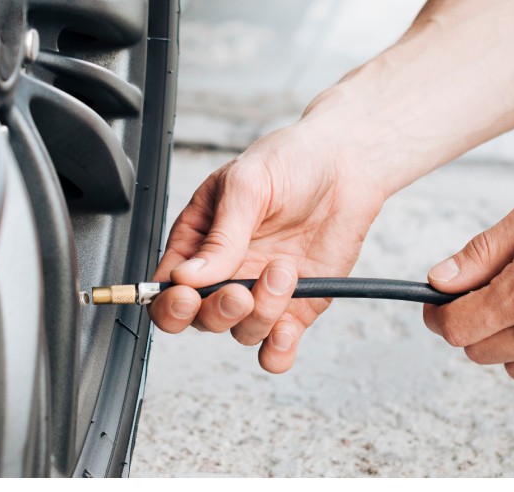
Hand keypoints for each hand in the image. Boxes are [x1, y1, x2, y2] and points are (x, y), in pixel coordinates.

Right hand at [149, 121, 385, 372]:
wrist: (347, 165)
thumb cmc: (291, 161)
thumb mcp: (247, 185)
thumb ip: (220, 235)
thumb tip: (186, 277)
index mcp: (199, 240)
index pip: (166, 287)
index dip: (170, 302)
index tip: (188, 295)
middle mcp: (226, 271)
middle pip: (200, 318)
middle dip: (218, 311)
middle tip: (240, 290)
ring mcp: (260, 291)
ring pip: (241, 332)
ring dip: (260, 314)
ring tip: (284, 271)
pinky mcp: (296, 306)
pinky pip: (277, 346)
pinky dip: (278, 351)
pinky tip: (286, 333)